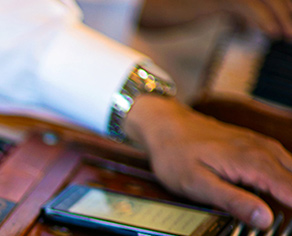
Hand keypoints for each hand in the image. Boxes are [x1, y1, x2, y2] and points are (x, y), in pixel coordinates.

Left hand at [124, 95, 291, 227]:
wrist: (167, 127)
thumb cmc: (177, 156)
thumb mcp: (199, 186)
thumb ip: (234, 202)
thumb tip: (265, 219)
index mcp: (254, 163)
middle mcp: (264, 152)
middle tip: (289, 226)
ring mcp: (262, 147)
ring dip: (290, 192)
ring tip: (288, 210)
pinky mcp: (257, 146)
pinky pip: (285, 163)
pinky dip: (288, 180)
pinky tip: (283, 192)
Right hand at [140, 0, 291, 38]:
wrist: (150, 8)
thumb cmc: (176, 9)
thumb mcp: (211, 10)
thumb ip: (233, 16)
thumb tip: (248, 29)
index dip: (284, 10)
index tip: (289, 27)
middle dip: (287, 14)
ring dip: (282, 18)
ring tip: (288, 36)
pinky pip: (248, 6)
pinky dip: (264, 19)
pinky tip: (271, 34)